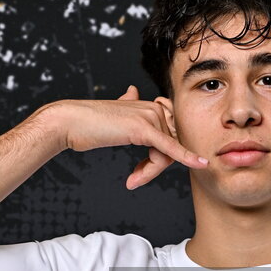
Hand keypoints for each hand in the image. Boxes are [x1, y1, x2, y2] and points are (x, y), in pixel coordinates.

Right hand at [42, 85, 207, 189]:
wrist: (70, 122)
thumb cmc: (87, 123)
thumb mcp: (115, 115)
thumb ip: (128, 106)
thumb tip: (132, 91)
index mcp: (149, 106)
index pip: (169, 137)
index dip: (159, 157)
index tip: (142, 171)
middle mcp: (153, 108)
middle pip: (170, 146)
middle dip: (154, 167)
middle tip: (135, 179)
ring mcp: (150, 117)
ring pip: (166, 153)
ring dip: (151, 171)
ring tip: (133, 179)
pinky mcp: (145, 129)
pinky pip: (170, 148)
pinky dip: (187, 157)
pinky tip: (200, 164)